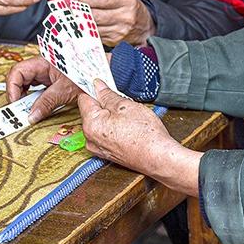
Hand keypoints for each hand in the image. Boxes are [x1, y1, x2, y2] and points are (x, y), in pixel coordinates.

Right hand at [5, 57, 79, 123]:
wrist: (102, 73)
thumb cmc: (86, 74)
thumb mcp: (64, 90)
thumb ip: (46, 103)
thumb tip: (31, 116)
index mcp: (42, 62)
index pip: (17, 72)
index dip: (12, 87)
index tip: (14, 103)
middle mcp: (41, 67)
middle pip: (19, 79)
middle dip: (17, 94)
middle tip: (18, 110)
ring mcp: (46, 75)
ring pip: (27, 86)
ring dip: (25, 98)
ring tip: (26, 110)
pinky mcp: (51, 82)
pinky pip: (36, 91)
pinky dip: (34, 100)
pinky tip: (36, 107)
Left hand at [74, 0, 153, 46]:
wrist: (145, 26)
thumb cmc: (130, 7)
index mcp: (126, 1)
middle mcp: (124, 17)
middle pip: (95, 15)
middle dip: (80, 11)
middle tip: (71, 6)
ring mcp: (119, 32)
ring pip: (93, 27)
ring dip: (81, 21)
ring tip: (74, 15)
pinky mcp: (114, 42)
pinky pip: (95, 35)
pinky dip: (87, 30)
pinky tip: (83, 25)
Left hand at [77, 81, 200, 195]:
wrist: (159, 158)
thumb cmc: (145, 135)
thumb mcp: (126, 106)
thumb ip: (107, 95)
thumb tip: (97, 86)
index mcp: (91, 124)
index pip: (84, 99)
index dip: (94, 89)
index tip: (103, 85)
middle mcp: (90, 139)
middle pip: (91, 112)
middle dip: (104, 104)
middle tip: (122, 102)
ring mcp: (99, 148)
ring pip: (99, 123)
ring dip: (109, 116)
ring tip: (128, 117)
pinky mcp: (108, 154)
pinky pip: (105, 134)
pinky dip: (113, 128)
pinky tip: (128, 127)